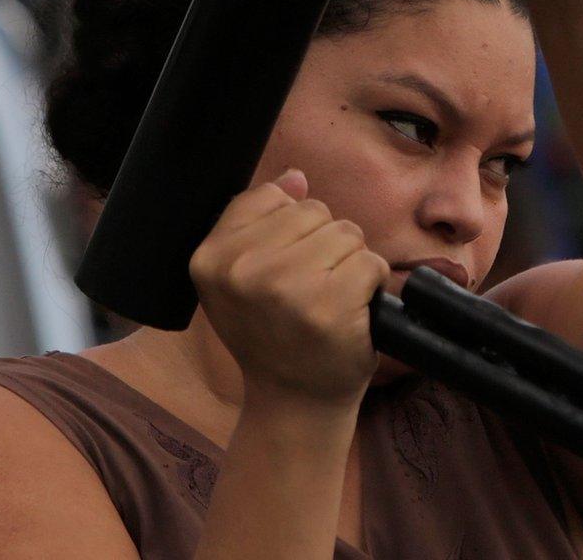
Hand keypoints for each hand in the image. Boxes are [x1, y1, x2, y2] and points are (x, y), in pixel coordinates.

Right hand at [189, 170, 390, 406]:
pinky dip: (371, 283)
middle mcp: (242, 271)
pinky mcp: (330, 305)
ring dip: (348, 262)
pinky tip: (351, 312)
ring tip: (328, 300)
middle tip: (307, 291)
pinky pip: (370, 260)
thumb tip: (296, 178)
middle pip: (313, 210)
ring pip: (345, 231)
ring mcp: (286, 287)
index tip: (280, 269)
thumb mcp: (239, 278)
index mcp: (210, 259)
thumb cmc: (271, 334)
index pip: (270, 197)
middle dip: (322, 243)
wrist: (294, 404)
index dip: (289, 229)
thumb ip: (259, 220)